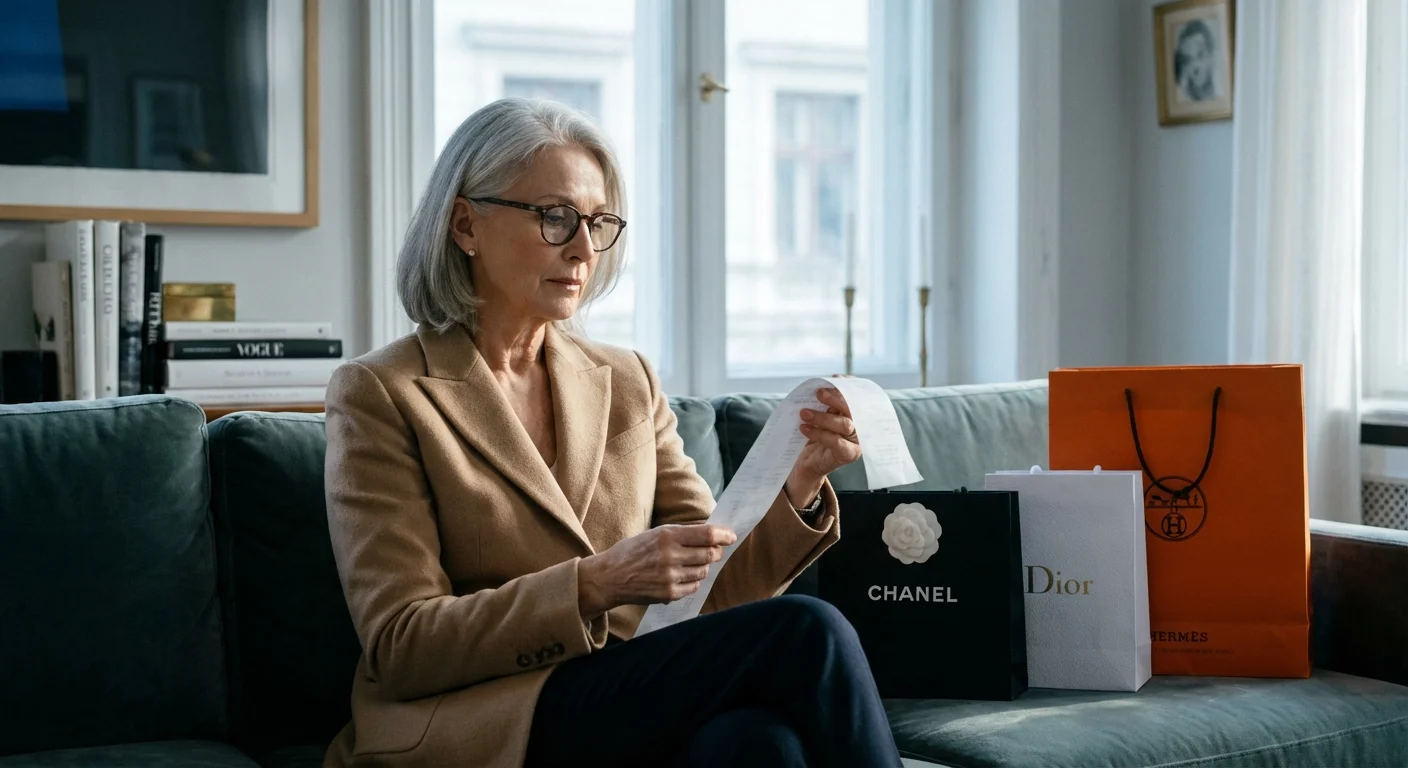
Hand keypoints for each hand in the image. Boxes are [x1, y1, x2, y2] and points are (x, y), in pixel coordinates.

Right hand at [576, 524, 737, 618]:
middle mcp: (670, 556)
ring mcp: (670, 576)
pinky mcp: (669, 593)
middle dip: (716, 551)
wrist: (609, 578)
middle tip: (714, 550)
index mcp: (667, 536)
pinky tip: (682, 577)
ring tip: (690, 564)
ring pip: (703, 571)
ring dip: (703, 566)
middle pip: (710, 553)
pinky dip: (693, 581)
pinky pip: (694, 587)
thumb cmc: (632, 552)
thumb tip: (710, 534)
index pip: (707, 534)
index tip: (731, 536)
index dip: (724, 535)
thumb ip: (680, 534)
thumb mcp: (654, 534)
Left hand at [785, 383, 862, 508]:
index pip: (855, 397)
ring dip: (822, 417)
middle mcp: (860, 426)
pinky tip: (804, 428)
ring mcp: (857, 441)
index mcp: (854, 414)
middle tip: (818, 393)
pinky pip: (835, 441)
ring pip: (844, 424)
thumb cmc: (813, 436)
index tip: (834, 378)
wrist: (807, 463)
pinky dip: (818, 433)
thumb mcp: (819, 415)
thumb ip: (824, 403)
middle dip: (835, 398)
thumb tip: (821, 386)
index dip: (847, 387)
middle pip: (852, 409)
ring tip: (803, 413)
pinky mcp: (849, 454)